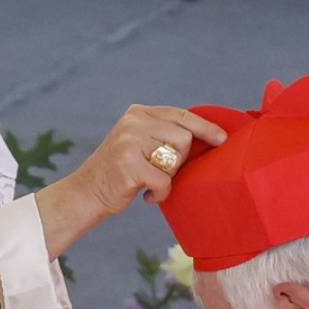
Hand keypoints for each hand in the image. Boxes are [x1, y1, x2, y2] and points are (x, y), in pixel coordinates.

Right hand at [35, 105, 225, 258]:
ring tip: (151, 181)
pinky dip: (160, 193)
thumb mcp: (139, 142)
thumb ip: (163, 134)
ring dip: (169, 177)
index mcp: (138, 113)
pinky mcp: (129, 165)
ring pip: (176, 158)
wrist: (86, 193)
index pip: (181, 115)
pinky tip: (146, 195)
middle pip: (184, 137)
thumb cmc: (121, 172)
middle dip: (180, 160)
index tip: (222, 138)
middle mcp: (133, 123)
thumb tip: (208, 137)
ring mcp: (129, 142)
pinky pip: (164, 181)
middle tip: (161, 171)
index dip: (205, 127)